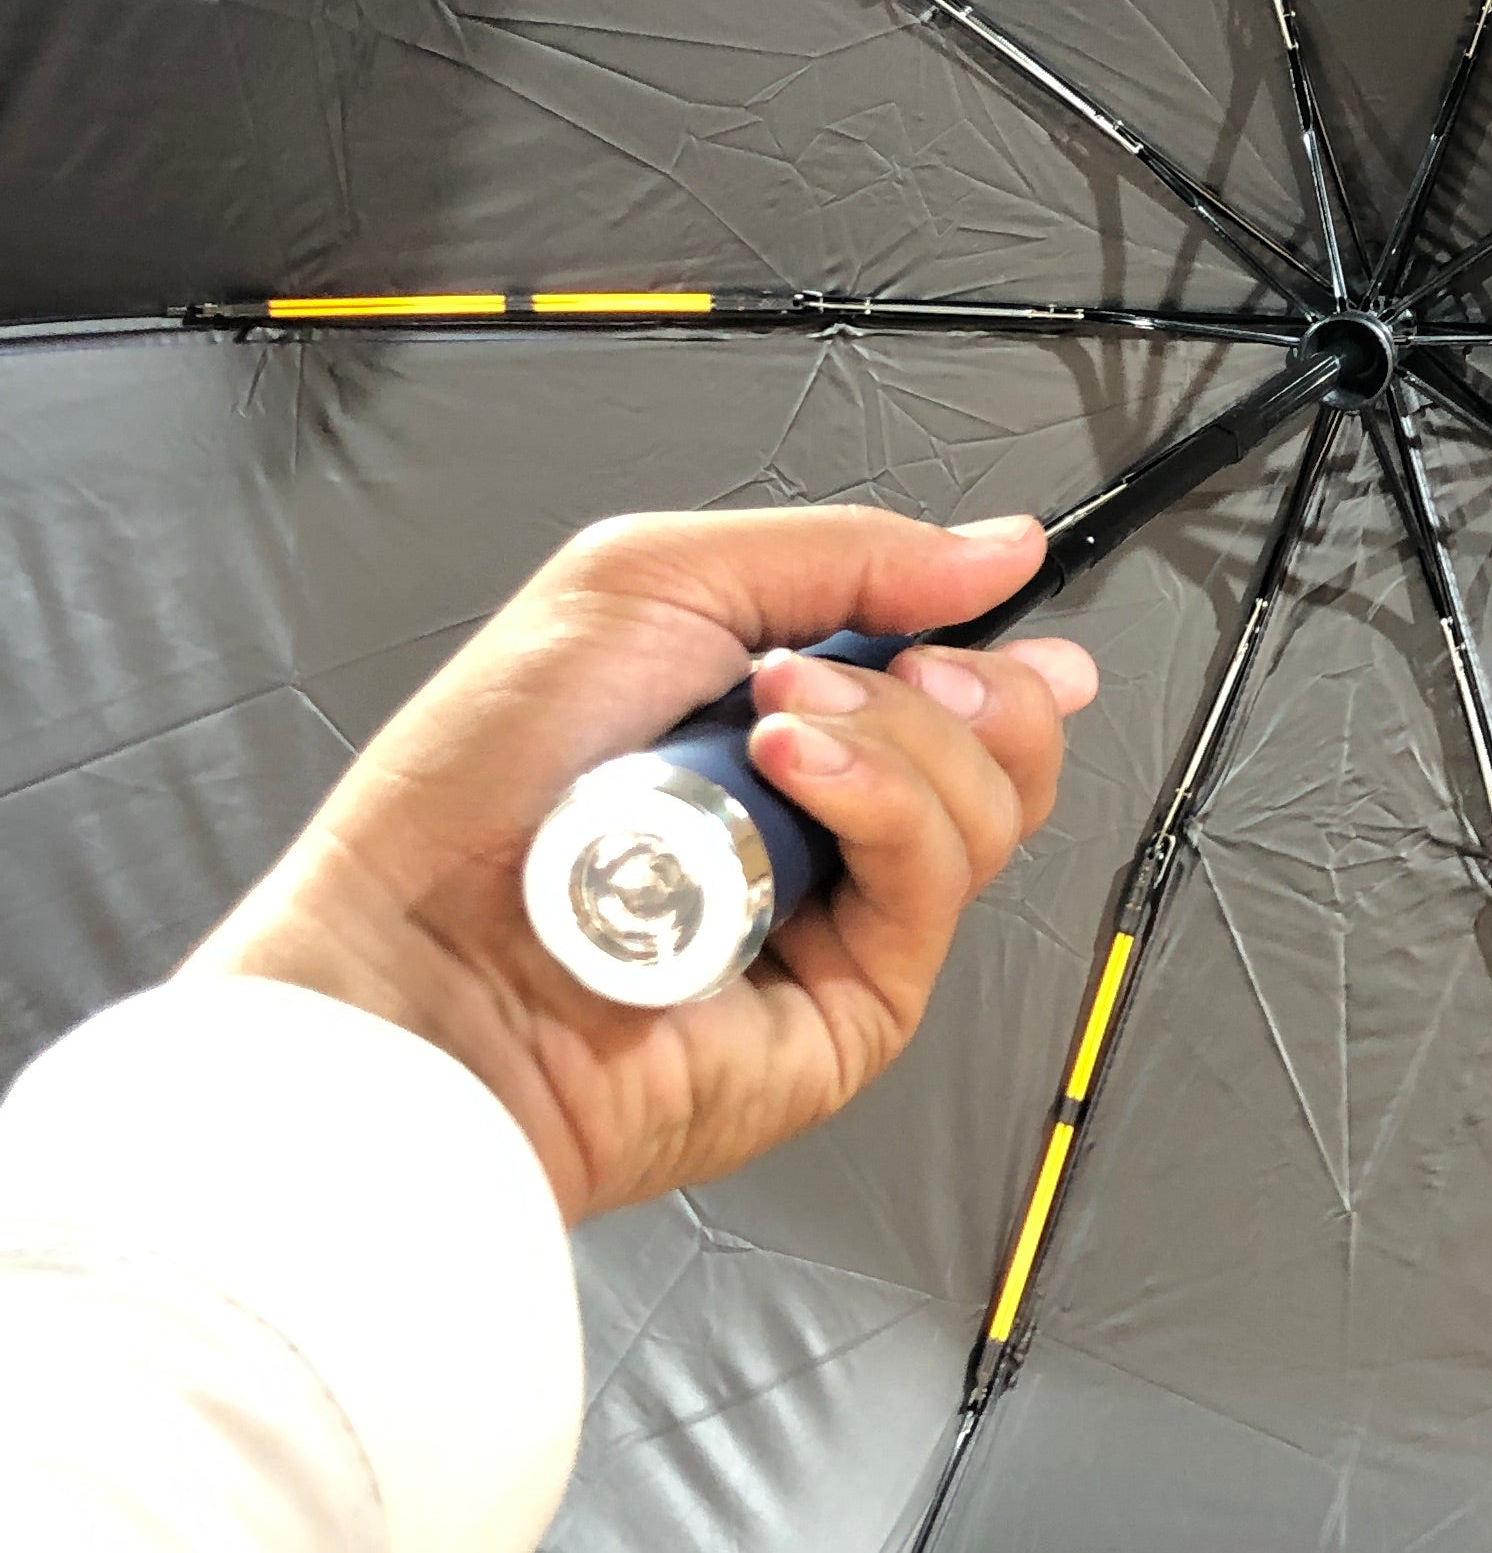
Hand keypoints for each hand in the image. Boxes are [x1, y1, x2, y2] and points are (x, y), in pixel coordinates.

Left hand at [189, 507, 1097, 1222]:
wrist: (425, 945)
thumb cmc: (487, 774)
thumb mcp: (652, 578)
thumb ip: (843, 553)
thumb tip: (998, 551)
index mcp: (787, 721)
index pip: (952, 674)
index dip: (986, 636)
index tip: (987, 596)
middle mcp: (826, 819)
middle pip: (1005, 744)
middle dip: (972, 679)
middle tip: (896, 661)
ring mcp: (846, 913)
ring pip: (992, 807)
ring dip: (902, 732)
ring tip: (777, 723)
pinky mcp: (858, 1001)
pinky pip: (936, 882)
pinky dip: (883, 803)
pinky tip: (793, 773)